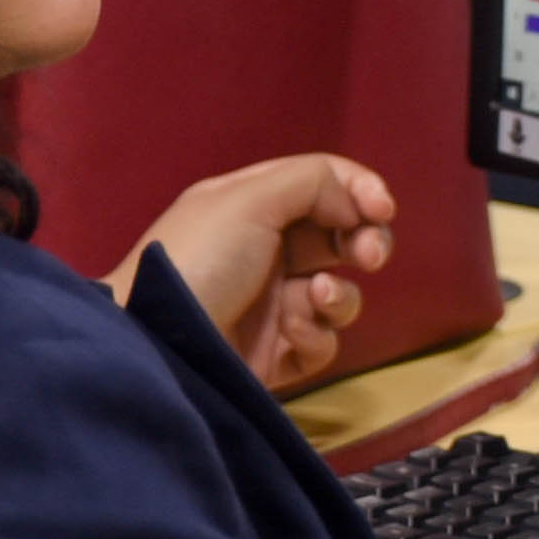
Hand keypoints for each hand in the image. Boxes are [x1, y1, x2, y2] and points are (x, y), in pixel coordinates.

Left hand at [113, 154, 394, 392]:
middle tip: (369, 256)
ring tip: (315, 297)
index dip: (359, 190)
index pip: (323, 184)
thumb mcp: (248, 199)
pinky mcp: (278, 355)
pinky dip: (315, 334)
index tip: (382, 209)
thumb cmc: (199, 260)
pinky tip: (290, 332)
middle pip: (342, 236)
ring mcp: (272, 306)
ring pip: (339, 294)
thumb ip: (313, 182)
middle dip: (366, 241)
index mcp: (253, 205)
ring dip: (339, 294)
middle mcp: (266, 251)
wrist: (156, 345)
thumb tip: (356, 206)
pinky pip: (323, 341)